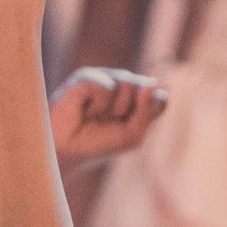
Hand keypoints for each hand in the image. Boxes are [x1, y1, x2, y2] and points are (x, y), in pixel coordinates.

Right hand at [50, 67, 166, 170]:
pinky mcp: (87, 76)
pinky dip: (98, 105)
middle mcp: (123, 85)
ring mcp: (105, 78)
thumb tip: (151, 82)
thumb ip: (147, 111)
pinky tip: (86, 110)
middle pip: (146, 88)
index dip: (149, 112)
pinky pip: (107, 86)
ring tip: (96, 116)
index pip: (160, 97)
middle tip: (109, 123)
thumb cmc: (99, 143)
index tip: (131, 127)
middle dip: (129, 112)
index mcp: (137, 100)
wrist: (67, 150)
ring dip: (114, 109)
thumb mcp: (132, 135)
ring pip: (128, 83)